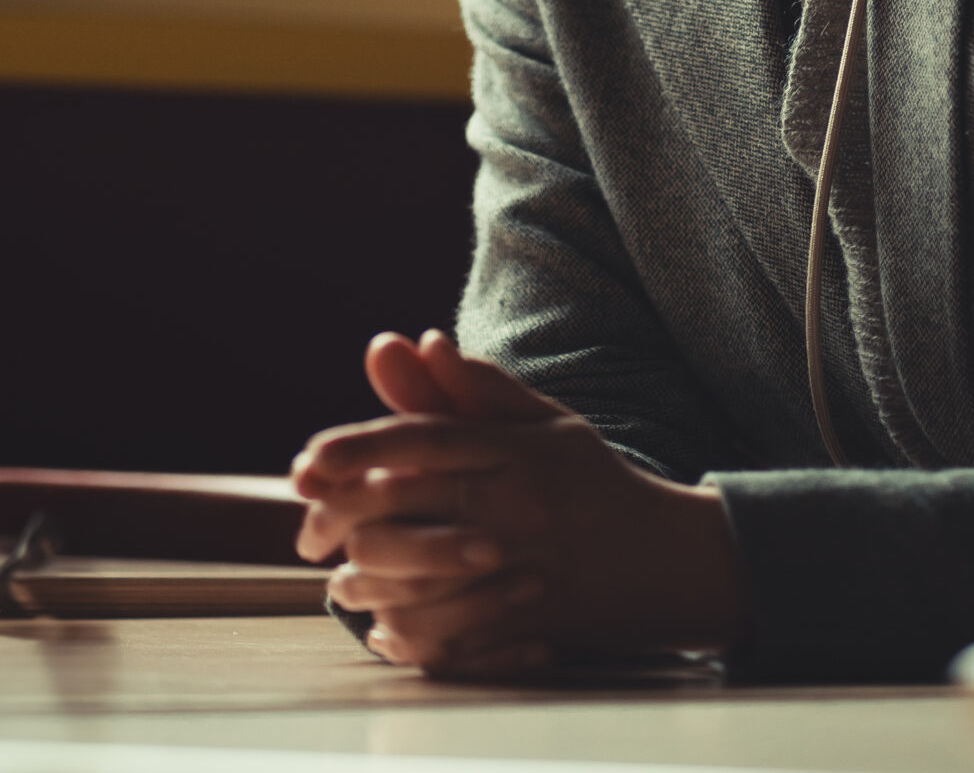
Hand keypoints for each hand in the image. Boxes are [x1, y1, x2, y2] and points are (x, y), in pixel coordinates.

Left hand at [290, 330, 748, 679]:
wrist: (668, 560)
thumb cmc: (593, 484)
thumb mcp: (545, 425)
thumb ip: (475, 389)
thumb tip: (416, 339)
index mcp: (520, 450)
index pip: (424, 439)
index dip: (357, 447)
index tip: (305, 460)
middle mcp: (518, 504)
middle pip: (409, 503)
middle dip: (343, 513)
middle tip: (308, 526)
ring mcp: (522, 565)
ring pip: (415, 574)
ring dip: (363, 578)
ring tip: (338, 573)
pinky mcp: (523, 622)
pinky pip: (445, 633)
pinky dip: (401, 630)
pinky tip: (381, 619)